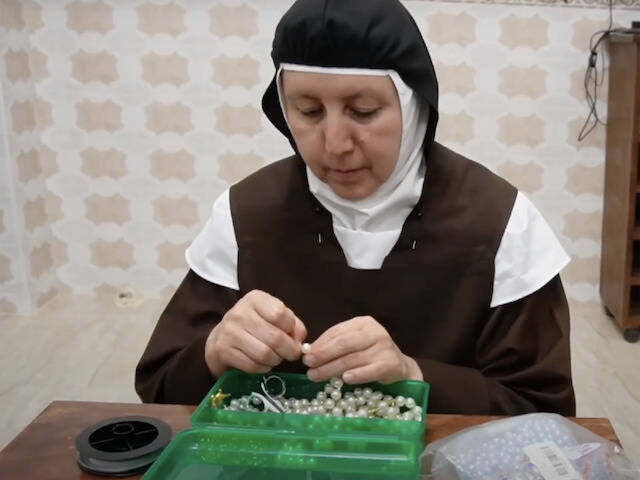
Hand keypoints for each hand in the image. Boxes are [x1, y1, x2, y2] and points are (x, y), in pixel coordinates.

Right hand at [204, 289, 306, 377]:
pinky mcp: (222, 351)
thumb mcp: (273, 316)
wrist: (222, 337)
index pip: (280, 314)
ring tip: (276, 357)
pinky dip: (263, 368)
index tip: (292, 335)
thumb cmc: (255, 325)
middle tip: (291, 353)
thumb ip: (292, 325)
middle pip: (275, 337)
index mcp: (255, 299)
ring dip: (276, 360)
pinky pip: (252, 365)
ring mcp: (229, 332)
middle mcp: (240, 313)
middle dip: (289, 350)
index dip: (291, 329)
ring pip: (265, 354)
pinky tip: (263, 363)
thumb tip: (300, 340)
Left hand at [302, 316, 422, 383]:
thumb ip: (334, 344)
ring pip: (353, 359)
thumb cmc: (370, 354)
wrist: (398, 366)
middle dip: (323, 355)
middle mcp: (375, 332)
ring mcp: (384, 348)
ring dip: (332, 369)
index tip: (306, 354)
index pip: (337, 332)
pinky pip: (371, 370)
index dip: (320, 343)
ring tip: (316, 376)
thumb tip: (309, 351)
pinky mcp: (391, 364)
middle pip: (344, 344)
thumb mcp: (353, 344)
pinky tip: (345, 379)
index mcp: (363, 323)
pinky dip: (357, 375)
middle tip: (308, 365)